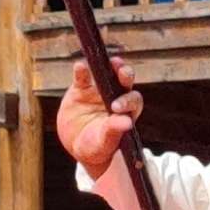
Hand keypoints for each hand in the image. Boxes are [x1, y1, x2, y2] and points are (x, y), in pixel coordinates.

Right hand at [56, 57, 140, 175]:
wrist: (76, 145)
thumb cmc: (97, 147)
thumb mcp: (104, 142)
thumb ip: (114, 131)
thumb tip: (127, 122)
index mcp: (126, 111)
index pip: (133, 101)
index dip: (128, 101)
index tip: (116, 108)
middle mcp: (115, 96)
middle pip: (124, 81)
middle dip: (126, 75)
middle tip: (124, 73)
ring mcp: (98, 91)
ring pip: (106, 74)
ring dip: (110, 67)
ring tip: (112, 62)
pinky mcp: (80, 89)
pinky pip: (82, 77)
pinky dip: (81, 71)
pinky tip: (80, 66)